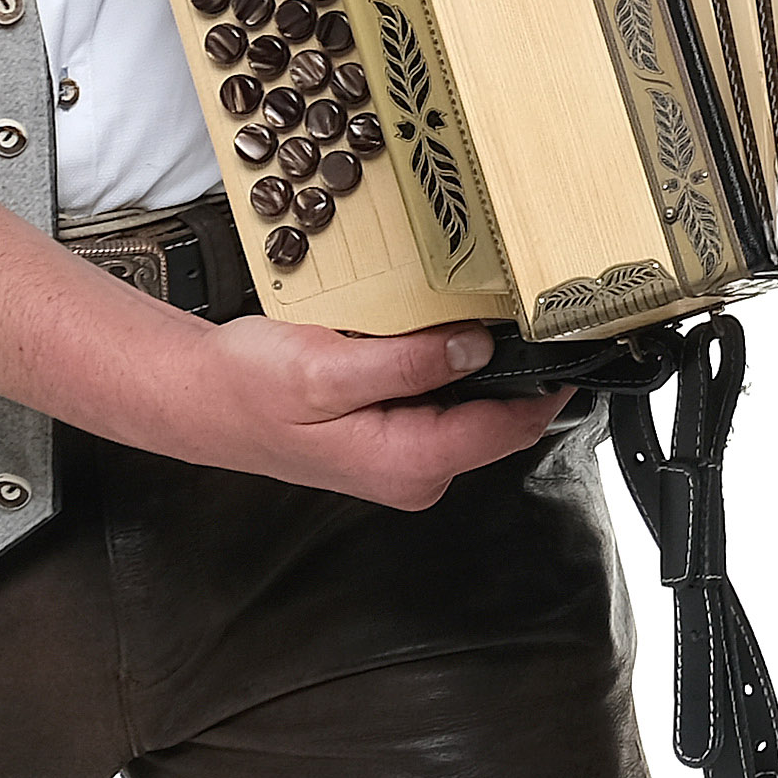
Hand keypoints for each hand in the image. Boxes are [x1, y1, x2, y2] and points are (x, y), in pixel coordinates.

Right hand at [141, 311, 564, 503]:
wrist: (201, 399)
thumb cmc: (250, 388)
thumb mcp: (329, 368)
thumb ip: (409, 363)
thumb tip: (477, 347)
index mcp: (409, 463)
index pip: (513, 427)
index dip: (552, 382)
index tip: (576, 335)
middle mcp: (416, 473)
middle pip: (502, 419)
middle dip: (520, 369)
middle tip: (532, 305)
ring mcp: (406, 460)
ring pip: (476, 409)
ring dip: (485, 367)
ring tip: (490, 312)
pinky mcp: (394, 441)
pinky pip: (446, 405)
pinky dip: (453, 370)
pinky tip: (443, 335)